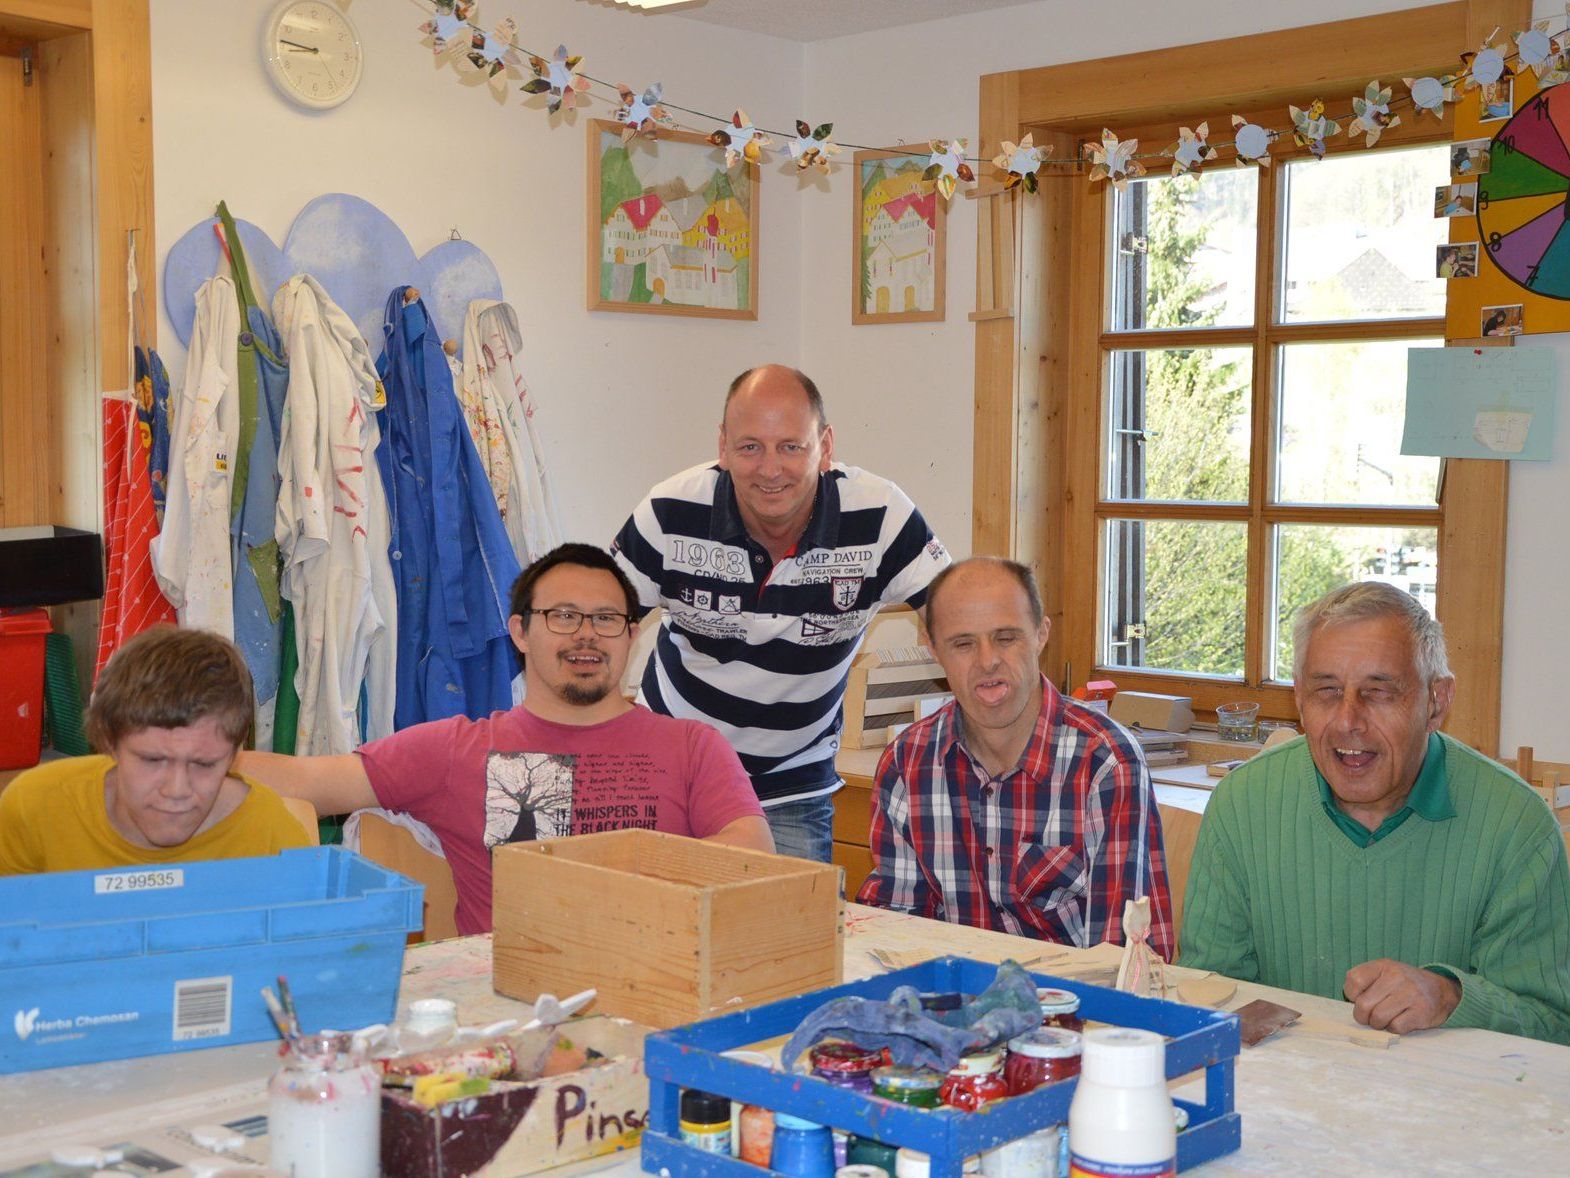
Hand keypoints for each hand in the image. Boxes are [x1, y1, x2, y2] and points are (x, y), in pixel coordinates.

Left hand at [1343, 958, 1460, 1033]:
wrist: (1441, 991)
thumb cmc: (1404, 985)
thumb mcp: (1384, 973)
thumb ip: (1365, 982)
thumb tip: (1350, 1003)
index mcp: (1383, 966)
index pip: (1354, 980)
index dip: (1352, 995)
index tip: (1360, 998)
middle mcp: (1396, 977)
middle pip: (1363, 1004)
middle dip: (1363, 1016)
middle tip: (1370, 1017)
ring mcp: (1410, 994)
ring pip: (1378, 1018)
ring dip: (1378, 1024)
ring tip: (1384, 1020)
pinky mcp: (1422, 1012)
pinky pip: (1396, 1027)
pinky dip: (1393, 1029)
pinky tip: (1399, 1021)